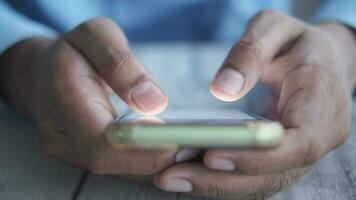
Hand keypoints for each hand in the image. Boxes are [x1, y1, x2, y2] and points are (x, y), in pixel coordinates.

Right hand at [0, 18, 196, 174]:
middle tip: (198, 147)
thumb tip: (154, 102)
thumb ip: (121, 65)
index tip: (180, 141)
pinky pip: (119, 167)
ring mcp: (70, 151)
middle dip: (157, 160)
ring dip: (158, 165)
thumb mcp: (96, 36)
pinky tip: (175, 152)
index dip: (142, 148)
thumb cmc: (75, 50)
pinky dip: (149, 163)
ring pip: (118, 171)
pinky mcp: (84, 156)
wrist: (46, 71)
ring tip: (194, 150)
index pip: (101, 142)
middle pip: (112, 163)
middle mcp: (62, 136)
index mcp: (62, 99)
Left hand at [154, 10, 355, 198]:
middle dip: (223, 180)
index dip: (256, 156)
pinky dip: (222, 180)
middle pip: (275, 174)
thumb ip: (251, 52)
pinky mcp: (284, 158)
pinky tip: (189, 174)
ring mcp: (302, 152)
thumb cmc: (295, 42)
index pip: (297, 144)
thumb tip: (222, 89)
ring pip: (263, 183)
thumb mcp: (274, 29)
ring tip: (170, 178)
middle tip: (171, 176)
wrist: (319, 59)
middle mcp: (318, 137)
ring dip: (217, 185)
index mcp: (322, 103)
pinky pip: (256, 177)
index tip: (211, 156)